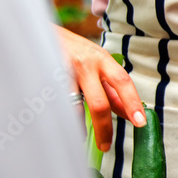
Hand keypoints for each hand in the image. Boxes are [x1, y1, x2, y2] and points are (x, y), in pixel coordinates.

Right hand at [54, 26, 145, 150]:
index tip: (140, 122)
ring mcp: (63, 72)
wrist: (37, 32)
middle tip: (106, 145)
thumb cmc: (72, 50)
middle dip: (104, 128)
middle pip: (99, 103)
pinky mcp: (44, 80)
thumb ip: (110, 87)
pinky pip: (56, 108)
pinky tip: (62, 126)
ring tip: (82, 137)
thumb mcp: (96, 62)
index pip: (122, 82)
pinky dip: (62, 120)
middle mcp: (84, 65)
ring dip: (79, 128)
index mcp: (102, 60)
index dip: (132, 103)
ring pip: (75, 109)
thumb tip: (127, 111)